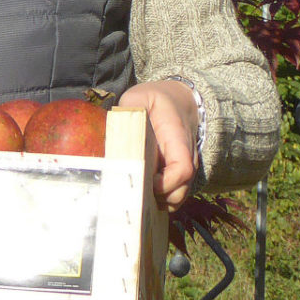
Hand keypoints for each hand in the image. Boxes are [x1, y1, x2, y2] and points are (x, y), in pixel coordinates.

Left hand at [117, 79, 200, 210]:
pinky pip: (173, 196)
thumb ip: (127, 110)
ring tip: (135, 193)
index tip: (144, 179)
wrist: (180, 101)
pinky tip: (141, 191)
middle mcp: (187, 158)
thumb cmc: (158, 101)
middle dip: (158, 198)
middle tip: (134, 191)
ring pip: (177, 198)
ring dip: (157, 202)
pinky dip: (159, 200)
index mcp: (178, 140)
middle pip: (180, 192)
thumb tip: (112, 129)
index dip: (164, 182)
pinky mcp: (179, 175)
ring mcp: (185, 168)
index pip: (182, 169)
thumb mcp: (140, 97)